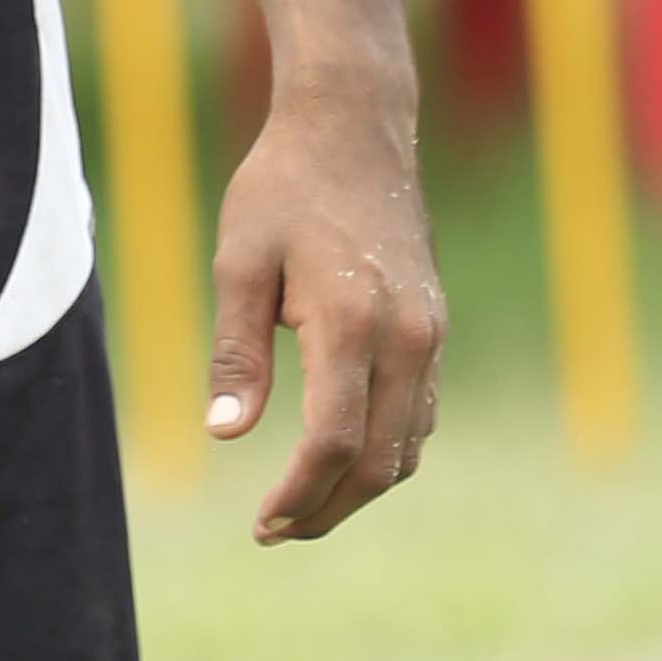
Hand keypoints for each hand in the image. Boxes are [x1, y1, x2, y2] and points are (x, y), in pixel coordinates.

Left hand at [204, 97, 442, 542]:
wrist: (354, 130)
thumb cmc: (282, 189)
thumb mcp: (239, 261)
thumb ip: (236, 351)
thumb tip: (225, 435)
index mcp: (351, 320)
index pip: (333, 440)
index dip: (298, 495)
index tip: (261, 522)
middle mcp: (407, 336)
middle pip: (379, 462)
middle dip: (326, 510)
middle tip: (273, 531)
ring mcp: (431, 334)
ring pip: (407, 448)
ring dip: (358, 490)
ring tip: (301, 507)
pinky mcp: (436, 329)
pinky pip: (420, 416)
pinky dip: (385, 453)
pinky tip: (340, 458)